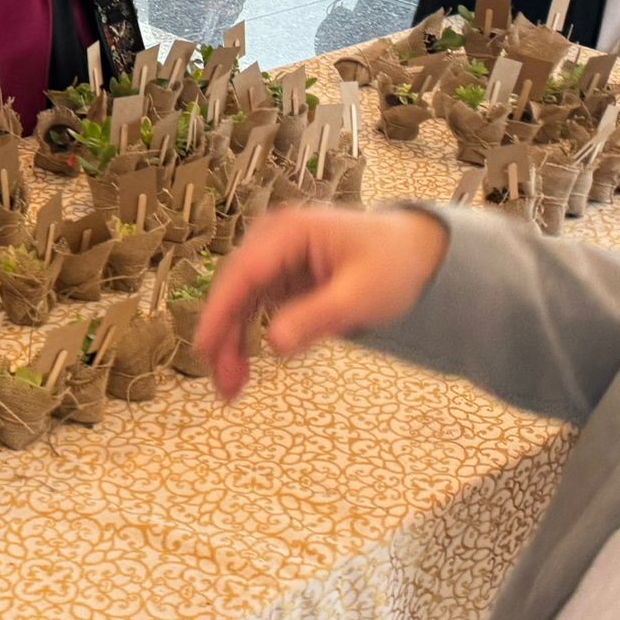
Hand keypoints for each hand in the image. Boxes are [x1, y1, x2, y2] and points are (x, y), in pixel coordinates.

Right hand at [194, 207, 448, 401]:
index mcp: (288, 232)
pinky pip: (253, 308)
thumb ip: (317, 317)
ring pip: (238, 302)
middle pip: (233, 288)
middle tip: (223, 385)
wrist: (415, 252)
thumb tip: (273, 344)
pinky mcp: (278, 277)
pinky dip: (247, 337)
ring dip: (232, 342)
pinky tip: (244, 369)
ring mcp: (273, 258)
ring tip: (230, 388)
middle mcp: (271, 239)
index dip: (219, 310)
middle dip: (223, 336)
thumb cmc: (392, 265)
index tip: (204, 347)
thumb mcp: (361, 296)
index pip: (243, 272)